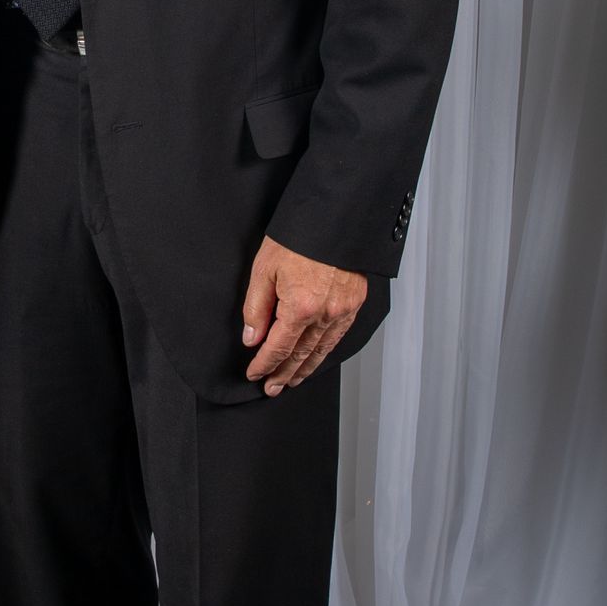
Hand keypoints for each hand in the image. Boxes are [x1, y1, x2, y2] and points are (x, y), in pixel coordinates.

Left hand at [241, 235, 365, 393]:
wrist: (335, 217)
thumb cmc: (298, 237)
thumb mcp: (264, 269)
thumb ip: (256, 308)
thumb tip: (251, 337)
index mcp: (300, 307)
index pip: (278, 348)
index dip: (264, 364)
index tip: (255, 374)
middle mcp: (324, 315)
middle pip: (300, 355)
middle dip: (283, 374)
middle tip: (272, 388)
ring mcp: (343, 311)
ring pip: (321, 350)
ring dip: (305, 369)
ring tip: (292, 380)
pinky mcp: (355, 303)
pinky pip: (338, 337)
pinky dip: (325, 352)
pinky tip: (317, 357)